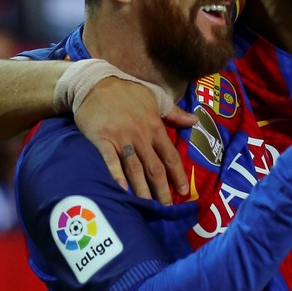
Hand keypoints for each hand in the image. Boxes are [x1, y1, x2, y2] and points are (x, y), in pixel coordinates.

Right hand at [74, 77, 197, 204]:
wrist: (95, 83)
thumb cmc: (128, 91)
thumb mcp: (155, 97)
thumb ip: (175, 113)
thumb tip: (196, 120)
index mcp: (155, 126)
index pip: (170, 155)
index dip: (178, 175)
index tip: (184, 191)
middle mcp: (141, 135)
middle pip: (155, 168)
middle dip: (162, 189)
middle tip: (166, 208)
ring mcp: (121, 138)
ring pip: (135, 168)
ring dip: (142, 189)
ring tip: (148, 206)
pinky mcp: (102, 140)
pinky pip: (111, 161)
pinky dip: (117, 176)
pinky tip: (123, 190)